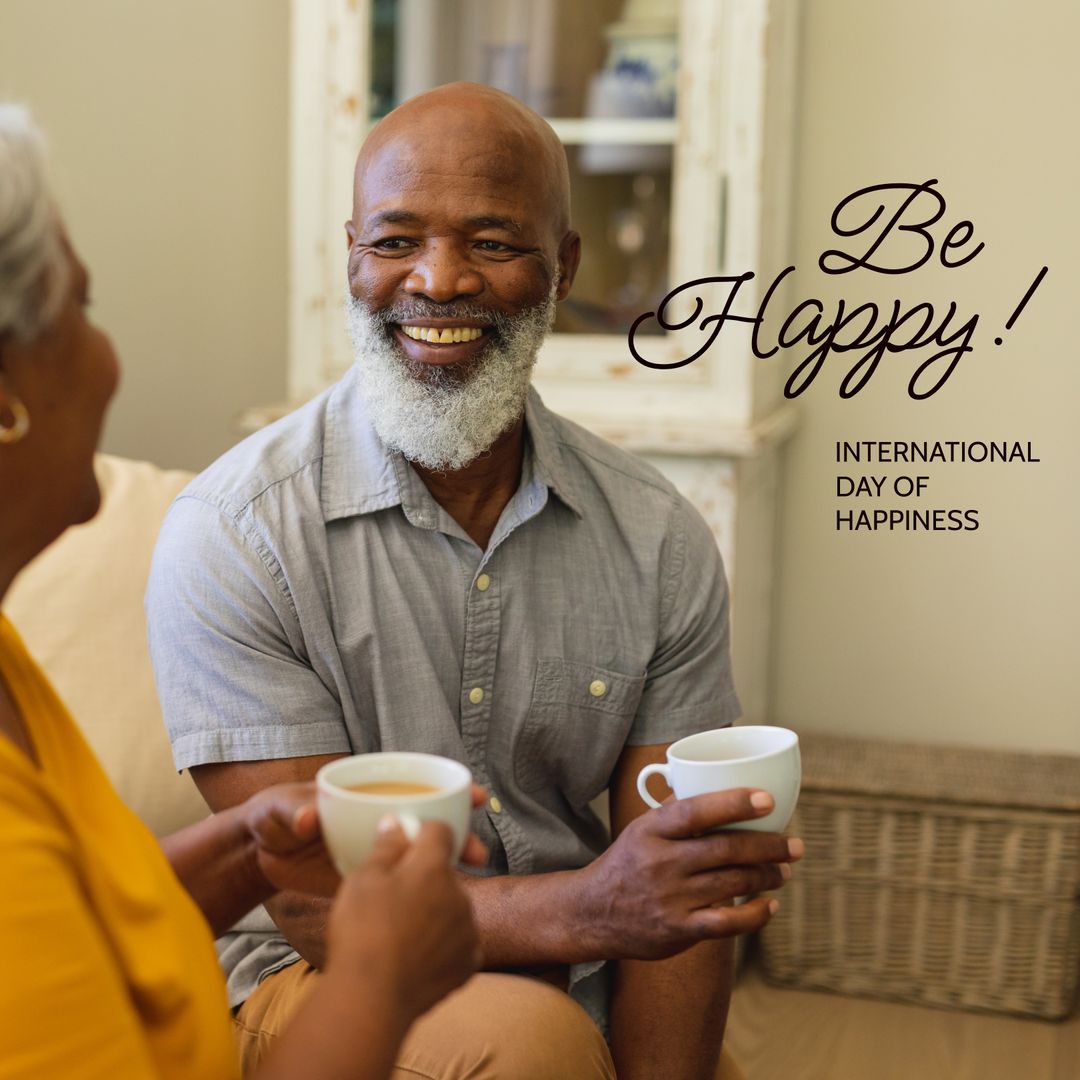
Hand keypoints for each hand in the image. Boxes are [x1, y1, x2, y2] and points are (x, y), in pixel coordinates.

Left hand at [243, 782, 489, 898]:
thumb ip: (295, 811)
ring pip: (418, 857)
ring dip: (444, 868)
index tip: (473, 795)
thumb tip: (310, 818)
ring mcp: (376, 850)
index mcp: (368, 791)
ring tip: (463, 886)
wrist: (256, 853)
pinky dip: (416, 897)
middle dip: (457, 834)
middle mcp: (379, 818)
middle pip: (427, 823)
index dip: (447, 788)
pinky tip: (434, 911)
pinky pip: (397, 886)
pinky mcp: (367, 880)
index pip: (415, 785)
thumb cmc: (273, 816)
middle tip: (476, 851)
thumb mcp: (281, 808)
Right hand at [325, 817, 480, 1023]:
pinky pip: (459, 942)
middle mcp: (459, 893)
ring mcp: (467, 929)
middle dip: (425, 877)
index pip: (441, 830)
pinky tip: (416, 954)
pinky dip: (443, 945)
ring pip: (452, 907)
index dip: (423, 832)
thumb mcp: (362, 879)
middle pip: (445, 872)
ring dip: (435, 911)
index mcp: (433, 867)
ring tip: (401, 932)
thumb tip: (396, 823)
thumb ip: (386, 847)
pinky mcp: (468, 962)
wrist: (371, 998)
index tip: (407, 842)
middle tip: (394, 896)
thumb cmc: (362, 933)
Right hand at [583, 788, 799, 960]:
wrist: (593, 912)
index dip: (733, 803)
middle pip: (724, 849)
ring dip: (766, 876)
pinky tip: (770, 906)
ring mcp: (669, 898)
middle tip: (794, 844)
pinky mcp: (677, 930)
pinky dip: (755, 915)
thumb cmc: (628, 863)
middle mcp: (660, 862)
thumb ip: (676, 810)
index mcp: (651, 830)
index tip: (768, 799)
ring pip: (731, 883)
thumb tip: (718, 784)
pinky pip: (726, 923)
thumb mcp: (641, 829)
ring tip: (783, 870)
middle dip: (767, 846)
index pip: (695, 810)